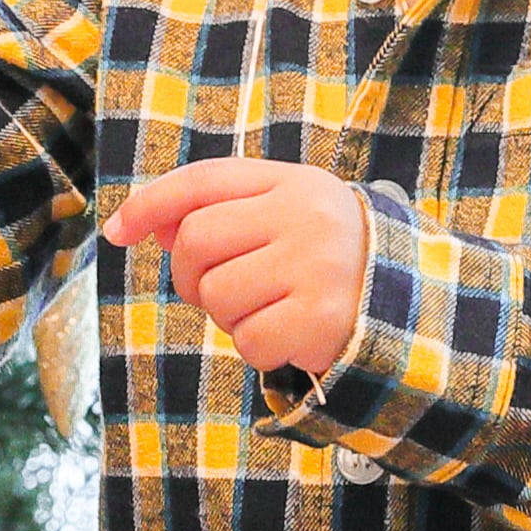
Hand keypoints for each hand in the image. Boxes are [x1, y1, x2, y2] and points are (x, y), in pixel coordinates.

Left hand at [102, 157, 368, 383]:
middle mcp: (306, 214)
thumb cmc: (331, 263)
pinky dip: (258, 349)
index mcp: (293, 182)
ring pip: (216, 297)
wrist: (416, 309)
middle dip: (193, 277)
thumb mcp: (285, 221)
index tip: (115, 231)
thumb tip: (150, 226)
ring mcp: (316, 265)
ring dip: (230, 318)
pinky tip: (290, 338)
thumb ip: (225, 215)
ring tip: (272, 311)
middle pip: (195, 242)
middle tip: (226, 292)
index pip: (203, 181)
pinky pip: (247, 341)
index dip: (150, 204)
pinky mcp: (322, 318)